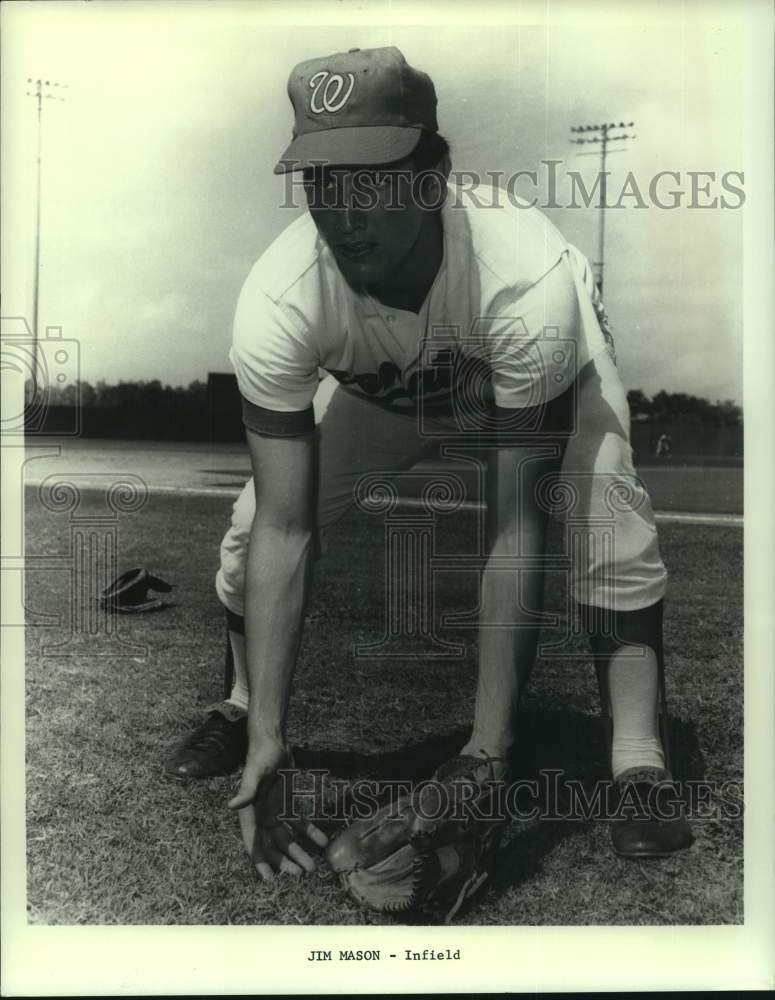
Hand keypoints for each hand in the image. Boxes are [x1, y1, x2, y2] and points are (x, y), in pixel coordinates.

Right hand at [228, 737, 327, 880]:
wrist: (273, 743)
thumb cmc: (260, 757)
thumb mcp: (254, 773)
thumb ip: (246, 791)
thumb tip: (232, 805)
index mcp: (250, 814)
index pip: (254, 843)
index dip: (261, 862)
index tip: (269, 880)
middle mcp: (262, 817)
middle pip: (273, 846)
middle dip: (284, 861)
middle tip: (299, 874)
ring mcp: (275, 812)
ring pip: (288, 838)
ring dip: (299, 852)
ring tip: (312, 866)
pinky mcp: (288, 804)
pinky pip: (299, 822)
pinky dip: (310, 832)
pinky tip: (322, 841)